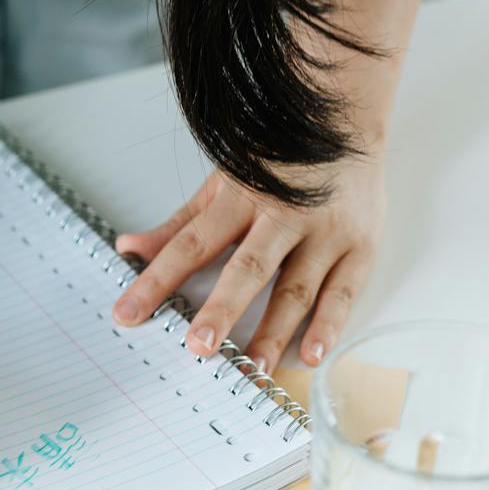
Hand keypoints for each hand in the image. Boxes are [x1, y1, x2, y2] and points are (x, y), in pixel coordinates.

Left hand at [110, 153, 384, 372]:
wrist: (346, 120)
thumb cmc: (278, 161)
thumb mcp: (220, 184)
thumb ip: (178, 225)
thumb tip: (128, 248)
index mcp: (240, 198)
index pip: (190, 245)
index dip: (156, 280)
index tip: (127, 313)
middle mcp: (283, 216)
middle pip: (248, 268)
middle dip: (222, 309)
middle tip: (199, 346)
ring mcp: (326, 232)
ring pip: (296, 287)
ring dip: (275, 331)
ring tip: (254, 368)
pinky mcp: (360, 245)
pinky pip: (343, 291)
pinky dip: (329, 325)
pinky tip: (312, 354)